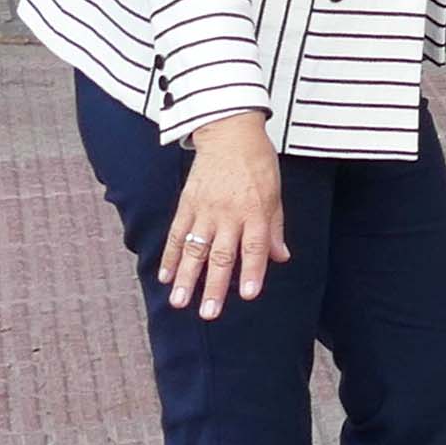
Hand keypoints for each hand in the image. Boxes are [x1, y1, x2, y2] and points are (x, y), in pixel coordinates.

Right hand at [159, 112, 286, 319]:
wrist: (229, 131)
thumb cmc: (257, 163)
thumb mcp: (274, 193)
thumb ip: (275, 228)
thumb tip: (281, 258)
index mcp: (255, 211)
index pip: (255, 247)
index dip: (252, 271)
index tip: (248, 295)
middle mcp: (229, 213)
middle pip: (221, 255)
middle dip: (214, 286)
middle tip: (208, 313)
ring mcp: (205, 209)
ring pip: (194, 249)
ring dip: (186, 278)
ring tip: (179, 302)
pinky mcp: (187, 203)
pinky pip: (177, 232)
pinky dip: (170, 255)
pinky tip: (165, 276)